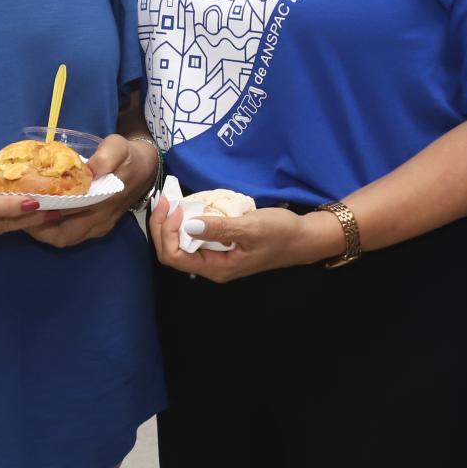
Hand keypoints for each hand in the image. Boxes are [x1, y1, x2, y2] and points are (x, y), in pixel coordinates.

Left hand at [24, 134, 155, 248]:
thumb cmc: (128, 156)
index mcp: (104, 200)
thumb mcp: (119, 147)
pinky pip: (72, 236)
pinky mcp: (98, 227)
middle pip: (63, 235)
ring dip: (43, 232)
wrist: (147, 168)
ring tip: (24, 216)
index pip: (69, 213)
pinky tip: (40, 217)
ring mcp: (99, 226)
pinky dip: (53, 231)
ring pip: (66, 239)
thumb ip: (105, 157)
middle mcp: (100, 219)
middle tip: (17, 213)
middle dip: (37, 229)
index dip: (44, 212)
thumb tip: (88, 170)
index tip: (24, 203)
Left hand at [145, 197, 341, 283]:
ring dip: (172, 223)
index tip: (175, 208)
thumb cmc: (280, 234)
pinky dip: (186, 221)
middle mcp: (212, 266)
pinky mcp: (221, 246)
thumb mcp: (250, 228)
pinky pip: (195, 236)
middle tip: (166, 199)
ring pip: (181, 243)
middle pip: (172, 251)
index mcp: (217, 268)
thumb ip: (220, 228)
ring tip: (173, 201)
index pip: (175, 257)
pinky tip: (190, 206)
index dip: (167, 233)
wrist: (303, 237)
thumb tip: (189, 225)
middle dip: (163, 226)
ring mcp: (216, 256)